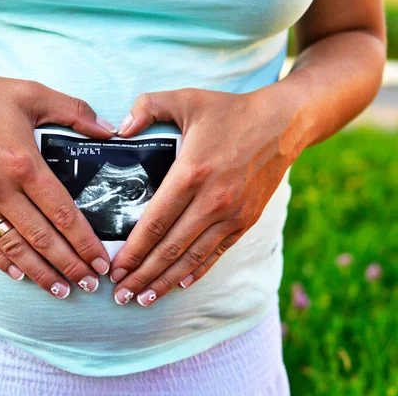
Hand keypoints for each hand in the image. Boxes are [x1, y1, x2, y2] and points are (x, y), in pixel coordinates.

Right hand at [0, 69, 116, 298]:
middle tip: (91, 284)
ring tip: (62, 291)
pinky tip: (20, 276)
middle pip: (42, 238)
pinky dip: (3, 262)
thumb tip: (110, 129)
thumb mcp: (34, 94)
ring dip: (41, 273)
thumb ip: (76, 112)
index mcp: (24, 164)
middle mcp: (0, 189)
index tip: (102, 260)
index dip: (85, 241)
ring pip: (14, 248)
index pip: (63, 214)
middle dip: (70, 265)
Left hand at [109, 88, 299, 305]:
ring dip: (165, 281)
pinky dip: (196, 272)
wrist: (283, 123)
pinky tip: (178, 285)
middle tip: (121, 294)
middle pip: (169, 249)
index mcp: (191, 173)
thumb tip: (118, 130)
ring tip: (143, 299)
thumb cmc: (230, 111)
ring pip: (191, 258)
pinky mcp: (246, 221)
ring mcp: (232, 215)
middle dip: (142, 275)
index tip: (115, 268)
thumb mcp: (186, 99)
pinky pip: (216, 253)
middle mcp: (212, 201)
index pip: (154, 223)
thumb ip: (147, 107)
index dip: (132, 251)